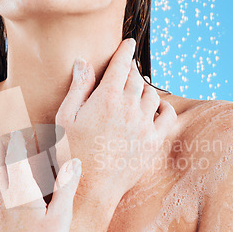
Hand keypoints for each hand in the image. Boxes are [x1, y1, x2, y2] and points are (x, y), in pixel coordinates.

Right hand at [56, 38, 176, 211]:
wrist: (90, 189)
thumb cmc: (71, 154)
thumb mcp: (65, 118)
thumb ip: (78, 88)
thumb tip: (84, 62)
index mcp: (106, 98)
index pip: (120, 64)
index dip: (125, 50)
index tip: (128, 42)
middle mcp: (129, 107)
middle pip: (136, 77)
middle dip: (131, 69)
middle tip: (126, 68)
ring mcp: (144, 125)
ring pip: (151, 94)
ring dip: (143, 87)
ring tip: (135, 89)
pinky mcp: (153, 142)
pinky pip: (167, 116)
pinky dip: (163, 106)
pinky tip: (155, 107)